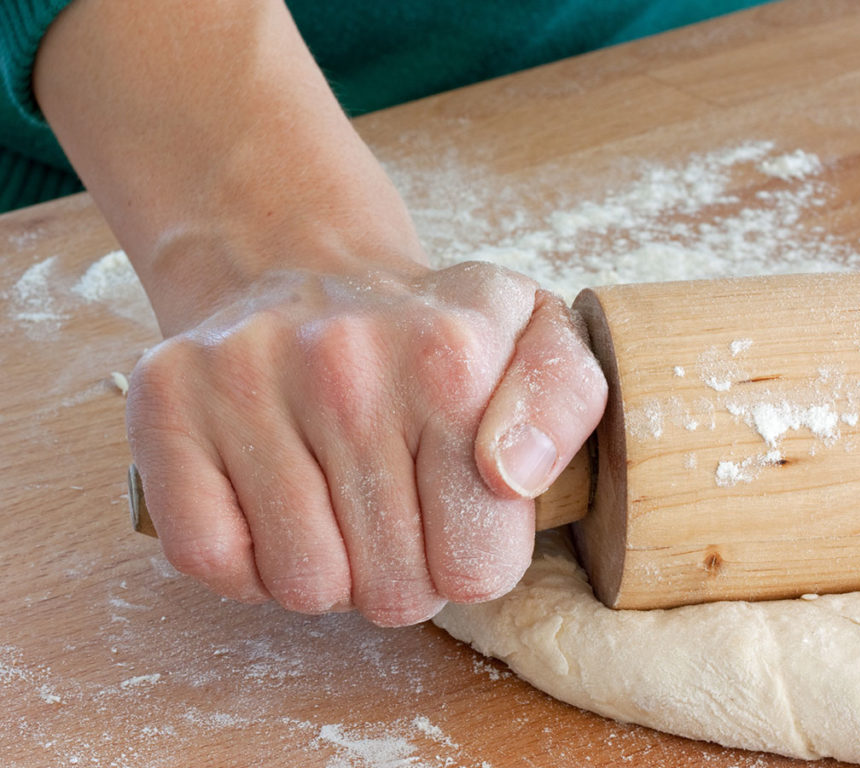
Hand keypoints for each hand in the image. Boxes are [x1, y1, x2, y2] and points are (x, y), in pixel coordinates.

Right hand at [126, 261, 606, 624]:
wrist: (311, 268)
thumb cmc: (435, 331)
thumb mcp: (538, 341)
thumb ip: (562, 405)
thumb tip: (511, 474)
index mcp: (451, 359)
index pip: (476, 568)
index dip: (473, 558)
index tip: (458, 508)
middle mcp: (343, 364)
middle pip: (392, 590)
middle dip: (404, 570)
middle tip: (395, 503)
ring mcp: (243, 376)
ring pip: (302, 585)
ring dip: (328, 567)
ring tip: (336, 497)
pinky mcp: (166, 399)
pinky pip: (212, 559)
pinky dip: (247, 556)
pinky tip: (273, 499)